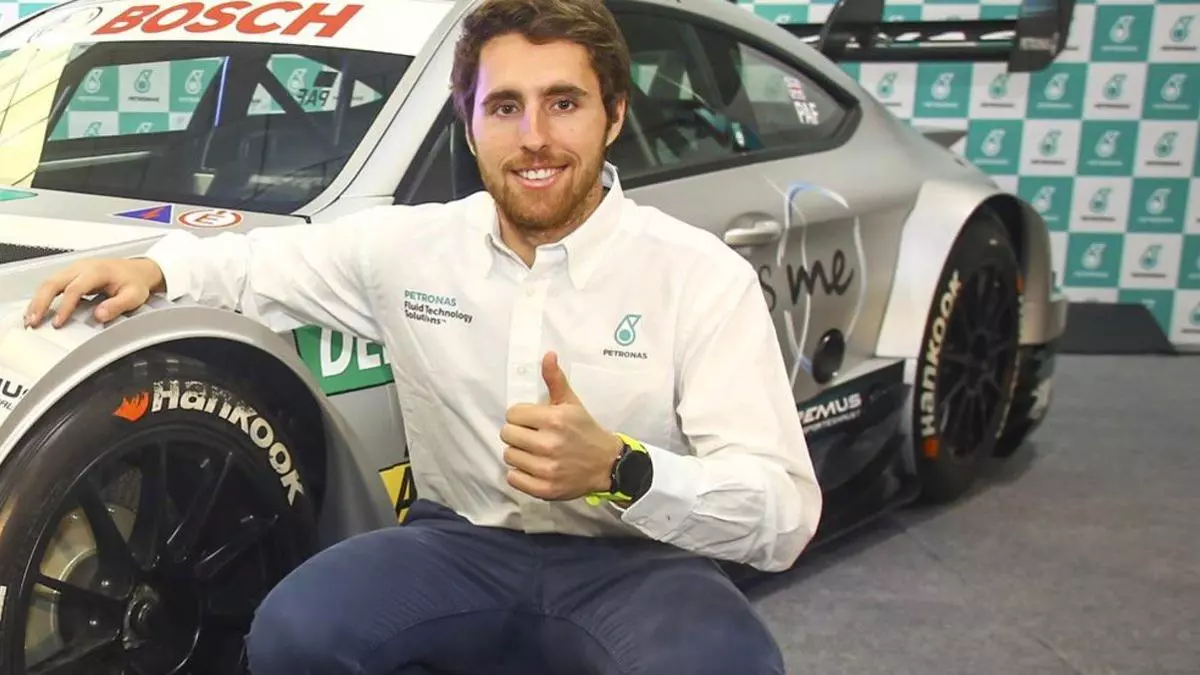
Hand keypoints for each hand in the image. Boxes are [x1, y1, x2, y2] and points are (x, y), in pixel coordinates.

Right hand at [25, 257, 165, 328]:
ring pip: (48, 282)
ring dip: (36, 300)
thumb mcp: (134, 296)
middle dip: (40, 302)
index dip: (65, 307)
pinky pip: (52, 283)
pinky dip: (41, 297)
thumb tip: (99, 315)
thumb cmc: (135, 283)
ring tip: (29, 319)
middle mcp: (82, 267)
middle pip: (53, 282)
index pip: (75, 289)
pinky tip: (35, 310)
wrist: (138, 270)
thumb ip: (117, 305)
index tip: (58, 323)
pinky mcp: (71, 273)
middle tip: (33, 322)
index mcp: (97, 271)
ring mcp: (74, 269)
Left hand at [501, 351, 624, 500]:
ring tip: (534, 452)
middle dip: (518, 433)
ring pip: (509, 456)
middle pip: (507, 435)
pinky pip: (513, 479)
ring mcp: (547, 469)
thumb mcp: (571, 403)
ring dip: (519, 453)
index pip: (512, 414)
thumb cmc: (585, 430)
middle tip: (532, 436)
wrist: (606, 464)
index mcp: (554, 420)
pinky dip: (520, 474)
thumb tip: (547, 355)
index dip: (521, 416)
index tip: (533, 420)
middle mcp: (549, 444)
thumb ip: (555, 379)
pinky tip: (533, 467)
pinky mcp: (545, 489)